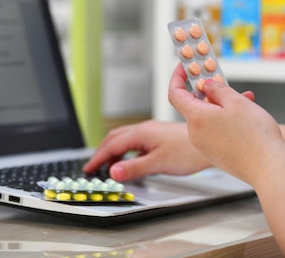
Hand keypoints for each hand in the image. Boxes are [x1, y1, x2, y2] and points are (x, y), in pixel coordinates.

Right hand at [82, 119, 209, 181]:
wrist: (212, 138)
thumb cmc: (189, 150)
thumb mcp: (158, 162)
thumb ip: (135, 168)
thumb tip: (113, 172)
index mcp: (140, 133)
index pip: (111, 145)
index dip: (98, 158)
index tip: (89, 168)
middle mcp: (144, 129)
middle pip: (114, 138)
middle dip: (101, 152)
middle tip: (94, 166)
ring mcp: (151, 131)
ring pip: (124, 138)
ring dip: (113, 150)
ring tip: (108, 164)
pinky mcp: (158, 135)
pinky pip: (134, 141)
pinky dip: (125, 150)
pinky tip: (130, 159)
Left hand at [168, 63, 282, 186]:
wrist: (268, 169)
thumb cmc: (255, 138)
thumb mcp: (237, 103)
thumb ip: (217, 89)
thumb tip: (206, 86)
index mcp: (195, 118)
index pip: (175, 93)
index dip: (177, 78)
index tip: (183, 67)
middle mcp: (194, 133)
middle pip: (193, 106)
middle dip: (207, 93)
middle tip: (223, 84)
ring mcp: (203, 145)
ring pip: (205, 119)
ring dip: (219, 108)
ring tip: (243, 103)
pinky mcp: (213, 154)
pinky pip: (213, 132)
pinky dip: (222, 122)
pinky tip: (242, 120)